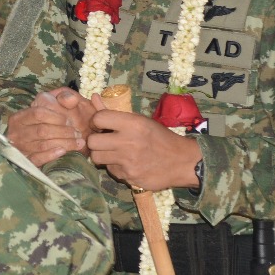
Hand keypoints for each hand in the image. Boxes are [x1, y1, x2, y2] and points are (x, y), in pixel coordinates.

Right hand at [5, 90, 88, 165]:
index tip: (70, 121)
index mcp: (19, 117)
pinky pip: (37, 159)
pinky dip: (51, 155)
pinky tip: (63, 152)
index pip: (38, 113)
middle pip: (42, 131)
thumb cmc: (50, 120)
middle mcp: (16, 132)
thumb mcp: (55, 104)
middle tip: (78, 134)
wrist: (43, 137)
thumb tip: (71, 99)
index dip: (56, 117)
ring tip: (78, 143)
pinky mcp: (25, 161)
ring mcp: (19, 147)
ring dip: (63, 144)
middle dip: (64, 132)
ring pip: (42, 145)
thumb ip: (65, 97)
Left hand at [87, 93, 202, 191]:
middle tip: (105, 141)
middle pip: (93, 141)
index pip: (98, 118)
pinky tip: (127, 164)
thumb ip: (114, 112)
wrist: (182, 161)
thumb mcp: (140, 120)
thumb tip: (93, 98)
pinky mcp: (129, 177)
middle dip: (96, 141)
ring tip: (115, 153)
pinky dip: (115, 167)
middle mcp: (128, 142)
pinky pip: (111, 170)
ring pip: (97, 158)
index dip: (96, 122)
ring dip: (103, 155)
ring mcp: (128, 161)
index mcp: (133, 124)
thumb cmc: (160, 137)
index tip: (100, 126)